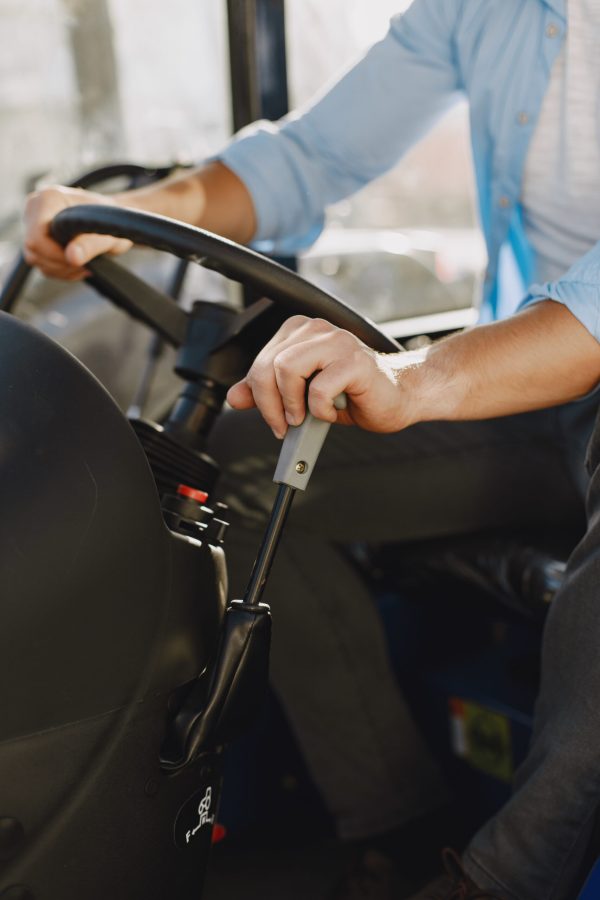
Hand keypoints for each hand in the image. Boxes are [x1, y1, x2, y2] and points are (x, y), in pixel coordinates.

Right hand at [23, 185, 132, 280]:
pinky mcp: (37, 237)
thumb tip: (72, 257)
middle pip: (33, 249)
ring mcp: (33, 222)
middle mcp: (36, 207)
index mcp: (50, 198)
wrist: (113, 218)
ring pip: (35, 258)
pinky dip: (60, 270)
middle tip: (85, 266)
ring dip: (61, 269)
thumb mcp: (108, 234)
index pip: (37, 236)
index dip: (56, 255)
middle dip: (60, 264)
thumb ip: (90, 244)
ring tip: (84, 266)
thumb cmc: (112, 221)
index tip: (80, 261)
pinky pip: (41, 262)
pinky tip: (77, 266)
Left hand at [227, 315, 418, 437]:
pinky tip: (334, 411)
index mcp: (300, 332)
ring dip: (293, 404)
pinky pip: (319, 389)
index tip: (273, 416)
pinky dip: (321, 410)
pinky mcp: (355, 361)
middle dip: (270, 404)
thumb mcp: (301, 394)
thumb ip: (267, 392)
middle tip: (285, 424)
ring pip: (287, 369)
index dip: (259, 394)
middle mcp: (317, 330)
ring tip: (307, 417)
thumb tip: (235, 397)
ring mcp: (337, 342)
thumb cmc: (354, 394)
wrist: (397, 398)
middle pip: (268, 365)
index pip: (260, 361)